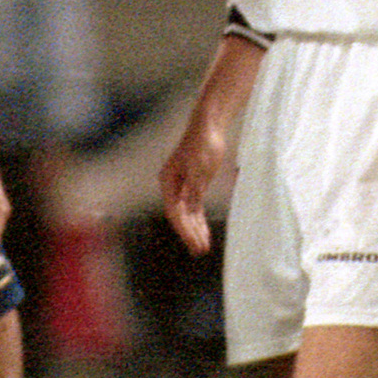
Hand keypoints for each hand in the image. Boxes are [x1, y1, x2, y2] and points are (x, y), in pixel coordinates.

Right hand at [158, 117, 224, 256]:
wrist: (208, 126)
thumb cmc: (203, 144)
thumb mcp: (200, 168)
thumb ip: (194, 189)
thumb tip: (190, 209)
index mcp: (169, 181)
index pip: (175, 212)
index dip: (185, 230)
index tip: (195, 244)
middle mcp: (172, 185)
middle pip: (180, 216)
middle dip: (190, 234)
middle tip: (200, 251)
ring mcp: (182, 186)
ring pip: (187, 213)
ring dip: (195, 230)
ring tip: (203, 246)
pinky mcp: (193, 184)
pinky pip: (194, 207)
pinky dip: (199, 220)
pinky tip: (203, 231)